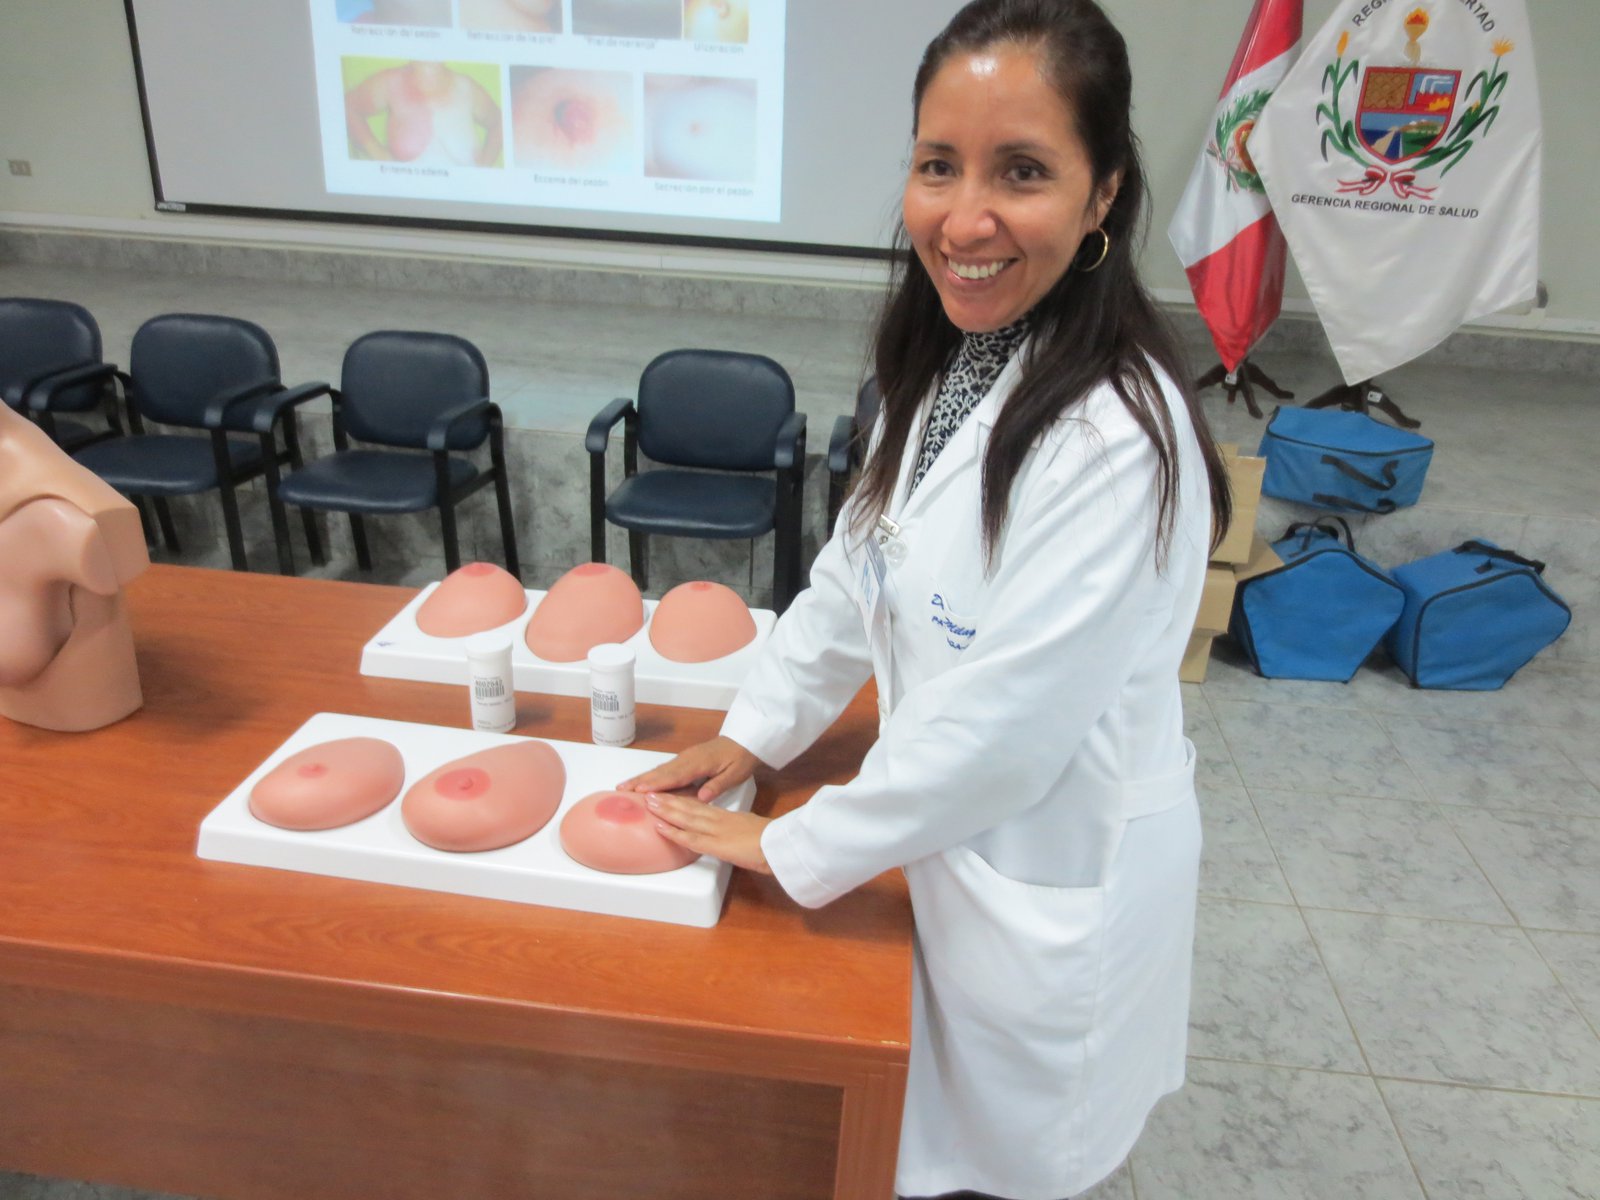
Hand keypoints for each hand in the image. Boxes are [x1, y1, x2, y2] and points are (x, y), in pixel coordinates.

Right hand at [618, 735, 758, 801]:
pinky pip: (665, 769)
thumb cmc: (741, 758)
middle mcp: (687, 759)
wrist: (745, 740)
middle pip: (660, 772)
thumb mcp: (735, 774)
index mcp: (698, 763)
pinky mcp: (685, 760)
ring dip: (642, 778)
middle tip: (620, 790)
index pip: (674, 776)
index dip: (656, 784)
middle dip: (640, 781)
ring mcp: (685, 758)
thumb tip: (701, 797)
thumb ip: (717, 785)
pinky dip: (651, 776)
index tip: (639, 792)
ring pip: (660, 769)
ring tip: (624, 787)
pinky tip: (643, 783)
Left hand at [646, 793, 771, 873]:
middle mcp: (717, 820)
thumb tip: (731, 829)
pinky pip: (689, 837)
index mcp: (726, 816)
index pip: (698, 806)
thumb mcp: (750, 827)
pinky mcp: (715, 844)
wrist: (780, 845)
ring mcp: (715, 831)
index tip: (666, 795)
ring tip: (649, 803)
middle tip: (649, 794)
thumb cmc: (770, 840)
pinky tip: (660, 827)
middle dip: (667, 801)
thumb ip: (736, 827)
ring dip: (665, 810)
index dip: (680, 800)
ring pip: (685, 818)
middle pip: (688, 807)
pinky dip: (673, 832)